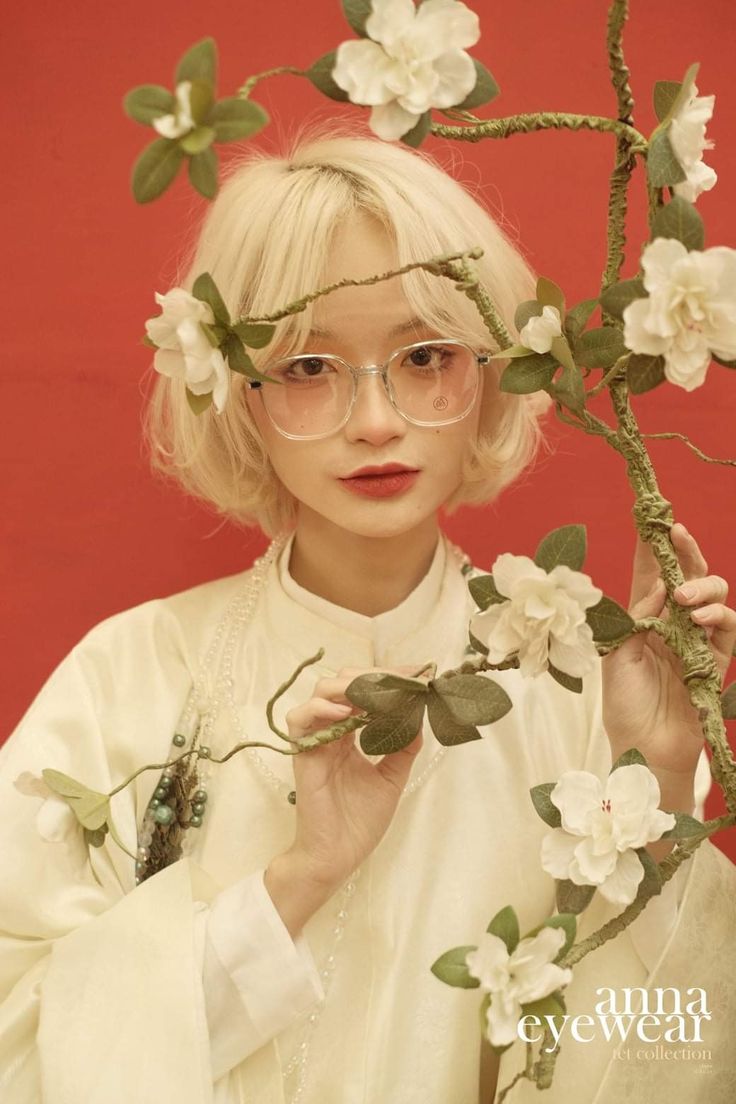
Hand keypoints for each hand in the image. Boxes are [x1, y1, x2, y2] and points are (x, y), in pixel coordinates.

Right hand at [281, 666, 423, 890]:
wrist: (337, 857)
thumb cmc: (359, 822)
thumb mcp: (391, 779)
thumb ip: (403, 747)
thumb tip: (420, 715)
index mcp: (350, 734)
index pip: (364, 691)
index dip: (389, 677)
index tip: (418, 672)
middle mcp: (331, 730)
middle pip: (342, 681)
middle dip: (373, 674)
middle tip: (404, 679)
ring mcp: (315, 740)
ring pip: (321, 692)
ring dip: (350, 685)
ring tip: (378, 692)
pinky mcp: (302, 754)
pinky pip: (299, 719)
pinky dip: (321, 709)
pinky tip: (347, 714)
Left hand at [602, 523, 735, 803]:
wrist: (644, 748)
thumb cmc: (625, 704)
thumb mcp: (617, 655)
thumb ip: (637, 618)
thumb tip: (660, 585)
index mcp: (645, 618)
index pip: (652, 573)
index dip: (652, 546)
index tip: (649, 516)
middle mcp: (673, 623)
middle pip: (689, 575)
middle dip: (686, 549)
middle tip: (675, 533)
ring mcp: (698, 640)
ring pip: (715, 595)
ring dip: (702, 586)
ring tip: (684, 597)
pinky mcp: (718, 660)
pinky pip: (729, 630)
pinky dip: (719, 617)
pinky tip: (701, 618)